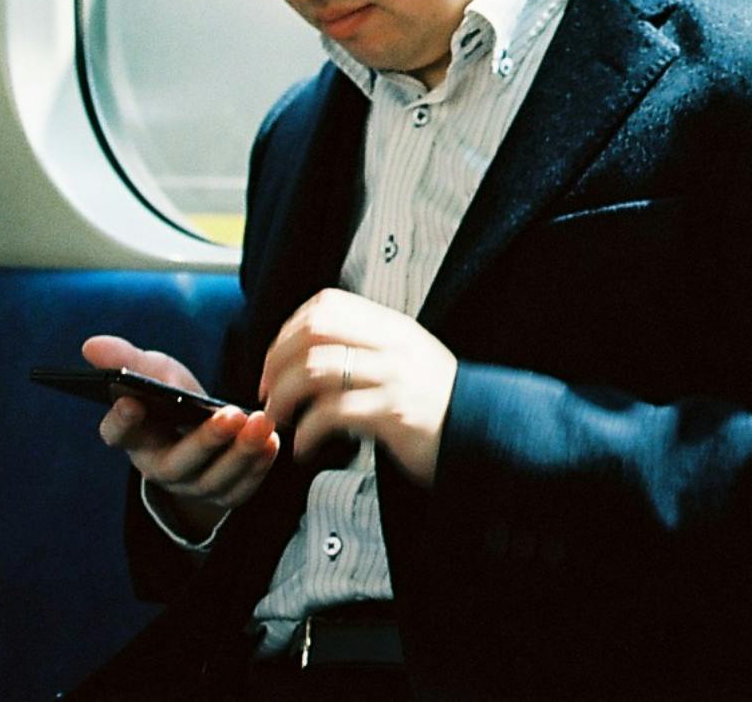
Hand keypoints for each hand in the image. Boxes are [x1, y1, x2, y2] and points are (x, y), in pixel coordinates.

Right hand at [81, 334, 277, 532]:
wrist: (204, 426)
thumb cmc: (173, 395)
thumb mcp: (154, 371)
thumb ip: (127, 360)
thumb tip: (92, 345)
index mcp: (134, 436)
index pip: (119, 435)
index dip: (121, 421)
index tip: (132, 401)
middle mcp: (158, 467)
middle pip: (176, 465)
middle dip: (205, 441)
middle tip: (231, 415)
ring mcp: (191, 485)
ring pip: (214, 480)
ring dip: (240, 453)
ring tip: (260, 423)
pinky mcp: (224, 493)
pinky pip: (240, 488)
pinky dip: (258, 467)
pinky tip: (272, 441)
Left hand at [260, 290, 458, 486]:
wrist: (482, 432)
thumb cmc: (437, 402)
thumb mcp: (408, 357)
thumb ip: (370, 346)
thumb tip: (315, 349)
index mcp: (392, 327)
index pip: (328, 304)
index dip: (289, 330)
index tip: (276, 360)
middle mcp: (392, 345)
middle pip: (313, 331)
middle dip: (276, 361)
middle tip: (268, 391)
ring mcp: (394, 376)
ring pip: (314, 369)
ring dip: (284, 398)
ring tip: (281, 420)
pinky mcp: (394, 413)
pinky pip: (332, 413)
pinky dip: (306, 433)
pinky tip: (306, 447)